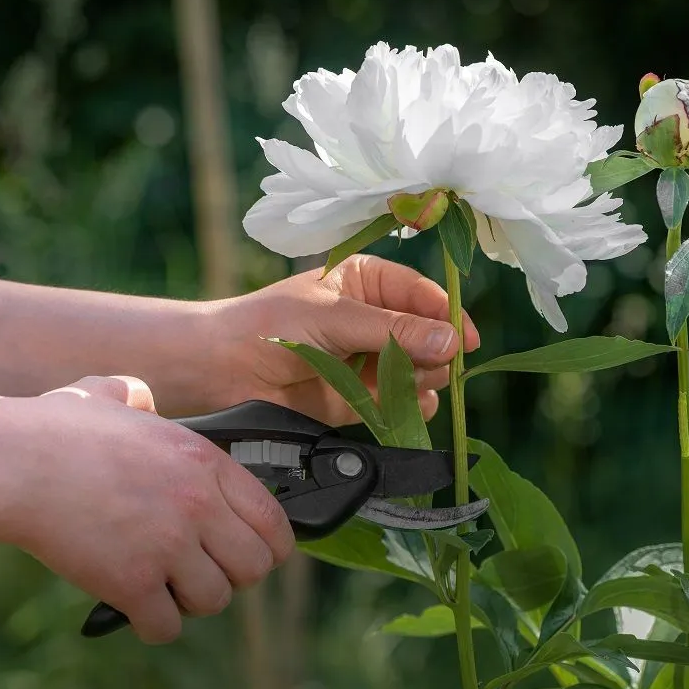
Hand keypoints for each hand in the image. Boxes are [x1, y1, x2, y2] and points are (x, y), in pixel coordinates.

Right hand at [0, 375, 294, 643]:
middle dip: (233, 575)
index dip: (268, 544)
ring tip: (168, 587)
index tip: (250, 551)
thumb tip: (142, 398)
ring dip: (192, 601)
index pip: (272, 518)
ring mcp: (167, 544)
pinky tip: (138, 607)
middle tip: (204, 571)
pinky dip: (154, 623)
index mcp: (205, 462)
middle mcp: (197, 504)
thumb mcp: (113, 393)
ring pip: (215, 599)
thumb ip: (140, 396)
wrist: (10, 462)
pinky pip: (167, 626)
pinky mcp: (130, 581)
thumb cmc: (56, 430)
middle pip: (255, 566)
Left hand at [207, 254, 480, 424]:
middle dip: (435, 351)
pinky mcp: (357, 399)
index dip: (448, 315)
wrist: (221, 370)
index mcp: (367, 282)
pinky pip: (398, 403)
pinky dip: (408, 407)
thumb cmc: (271, 324)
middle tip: (432, 366)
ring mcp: (367, 360)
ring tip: (409, 383)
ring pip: (418, 371)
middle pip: (427, 335)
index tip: (467, 340)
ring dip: (422, 379)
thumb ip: (394, 331)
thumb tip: (452, 342)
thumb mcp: (335, 317)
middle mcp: (373, 319)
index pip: (423, 294)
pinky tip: (409, 406)